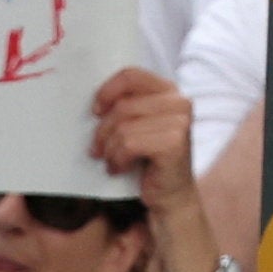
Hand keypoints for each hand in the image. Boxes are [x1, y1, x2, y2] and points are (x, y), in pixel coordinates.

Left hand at [93, 65, 202, 221]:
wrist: (167, 196)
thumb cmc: (143, 161)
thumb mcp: (131, 128)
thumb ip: (121, 109)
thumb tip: (92, 106)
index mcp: (167, 91)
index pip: (130, 75)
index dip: (106, 92)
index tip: (95, 113)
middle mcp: (178, 101)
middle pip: (122, 106)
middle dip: (102, 132)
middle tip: (99, 150)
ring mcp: (180, 120)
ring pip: (123, 127)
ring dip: (110, 150)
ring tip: (114, 161)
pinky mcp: (175, 142)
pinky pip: (129, 144)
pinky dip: (118, 160)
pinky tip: (121, 168)